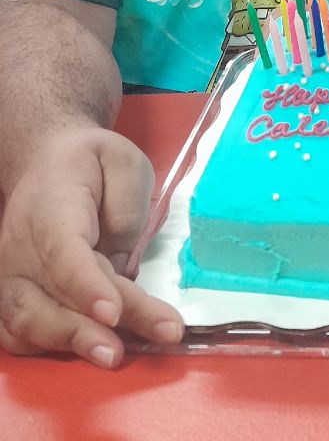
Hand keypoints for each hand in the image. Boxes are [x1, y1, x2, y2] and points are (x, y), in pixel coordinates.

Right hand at [0, 125, 182, 367]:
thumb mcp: (123, 161)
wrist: (45, 162)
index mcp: (52, 208)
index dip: (86, 287)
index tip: (112, 313)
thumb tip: (122, 261)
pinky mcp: (12, 295)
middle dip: (89, 329)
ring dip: (71, 345)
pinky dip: (51, 349)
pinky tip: (89, 352)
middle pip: (50, 296)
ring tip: (113, 357)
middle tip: (126, 351)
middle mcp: (20, 246)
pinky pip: (22, 333)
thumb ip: (128, 206)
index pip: (64, 252)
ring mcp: (10, 275)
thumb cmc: (89, 164)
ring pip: (30, 322)